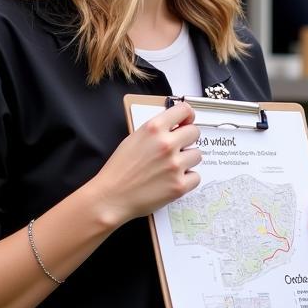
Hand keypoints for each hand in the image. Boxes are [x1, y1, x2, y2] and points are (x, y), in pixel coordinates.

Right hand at [91, 103, 201, 225]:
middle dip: (188, 139)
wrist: (110, 197)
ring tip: (171, 167)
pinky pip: (196, 176)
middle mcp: (166, 144)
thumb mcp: (133, 139)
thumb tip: (175, 125)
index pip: (184, 110)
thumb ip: (156, 130)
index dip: (188, 115)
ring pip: (197, 155)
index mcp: (154, 129)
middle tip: (178, 148)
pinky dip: (187, 179)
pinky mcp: (179, 185)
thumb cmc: (118, 170)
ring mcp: (175, 165)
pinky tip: (173, 180)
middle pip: (195, 132)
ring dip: (187, 160)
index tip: (187, 121)